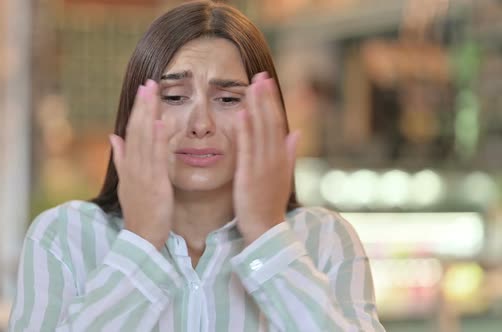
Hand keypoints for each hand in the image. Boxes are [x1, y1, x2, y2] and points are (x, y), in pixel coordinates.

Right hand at [109, 80, 172, 249]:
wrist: (141, 238)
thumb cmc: (139, 211)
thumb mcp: (127, 182)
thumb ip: (121, 158)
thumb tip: (113, 135)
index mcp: (128, 165)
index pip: (132, 131)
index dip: (137, 110)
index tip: (143, 89)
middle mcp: (133, 166)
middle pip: (137, 130)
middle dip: (142, 105)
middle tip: (148, 81)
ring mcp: (143, 174)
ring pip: (145, 139)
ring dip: (149, 114)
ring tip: (153, 92)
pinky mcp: (155, 184)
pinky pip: (157, 158)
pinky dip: (159, 140)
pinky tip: (162, 122)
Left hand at [233, 72, 299, 244]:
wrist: (265, 229)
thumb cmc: (270, 204)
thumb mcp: (283, 176)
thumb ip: (289, 153)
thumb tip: (297, 132)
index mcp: (280, 157)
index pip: (277, 123)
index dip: (271, 102)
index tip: (266, 82)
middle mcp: (274, 158)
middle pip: (270, 122)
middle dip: (265, 97)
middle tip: (260, 74)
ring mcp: (263, 166)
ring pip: (261, 131)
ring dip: (257, 107)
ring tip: (252, 85)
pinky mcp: (249, 175)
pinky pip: (248, 149)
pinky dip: (246, 131)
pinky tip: (242, 113)